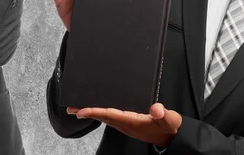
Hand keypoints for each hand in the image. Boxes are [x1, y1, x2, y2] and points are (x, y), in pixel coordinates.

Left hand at [67, 103, 181, 147]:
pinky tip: (97, 109)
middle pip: (102, 116)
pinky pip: (110, 117)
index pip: (109, 114)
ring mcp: (126, 125)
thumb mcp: (170, 119)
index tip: (80, 111)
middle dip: (86, 112)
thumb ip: (162, 114)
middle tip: (70, 108)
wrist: (173, 137)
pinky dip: (101, 112)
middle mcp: (126, 124)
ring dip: (91, 112)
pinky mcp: (128, 124)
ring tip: (79, 108)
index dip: (94, 112)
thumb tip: (156, 109)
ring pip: (104, 117)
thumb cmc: (170, 127)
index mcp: (132, 122)